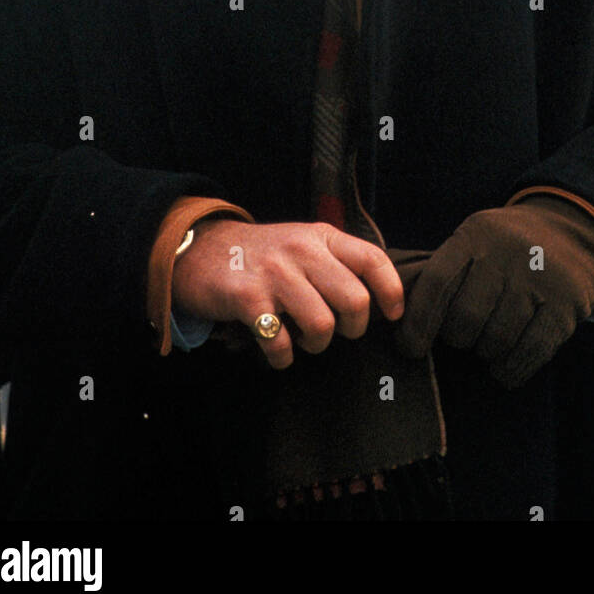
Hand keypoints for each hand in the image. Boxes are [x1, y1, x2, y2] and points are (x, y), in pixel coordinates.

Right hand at [171, 219, 404, 369]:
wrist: (200, 249)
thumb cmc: (261, 255)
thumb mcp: (302, 243)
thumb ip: (335, 262)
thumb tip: (375, 300)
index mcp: (321, 236)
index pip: (372, 260)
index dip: (391, 291)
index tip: (393, 315)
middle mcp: (302, 251)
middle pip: (355, 301)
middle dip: (353, 329)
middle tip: (339, 332)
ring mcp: (275, 273)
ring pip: (322, 326)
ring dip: (317, 345)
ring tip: (304, 340)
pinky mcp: (248, 298)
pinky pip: (281, 342)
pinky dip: (283, 356)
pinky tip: (277, 350)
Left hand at [394, 199, 593, 387]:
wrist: (572, 231)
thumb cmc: (505, 248)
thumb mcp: (474, 241)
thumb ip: (442, 273)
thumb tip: (396, 321)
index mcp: (476, 236)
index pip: (436, 282)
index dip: (417, 321)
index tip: (409, 348)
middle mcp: (508, 253)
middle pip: (465, 318)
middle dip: (457, 338)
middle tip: (463, 336)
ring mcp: (541, 279)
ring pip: (495, 340)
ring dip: (485, 354)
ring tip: (487, 345)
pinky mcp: (567, 306)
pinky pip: (529, 352)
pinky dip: (510, 369)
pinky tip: (505, 366)